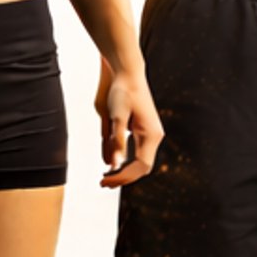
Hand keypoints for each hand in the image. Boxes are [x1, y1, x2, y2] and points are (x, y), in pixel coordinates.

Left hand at [96, 57, 162, 186]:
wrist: (128, 73)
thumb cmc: (122, 92)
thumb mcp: (116, 116)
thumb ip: (116, 140)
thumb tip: (114, 163)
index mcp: (150, 135)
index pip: (140, 166)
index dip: (123, 177)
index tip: (106, 181)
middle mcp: (153, 136)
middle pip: (142, 167)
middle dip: (124, 177)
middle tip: (103, 183)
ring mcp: (150, 133)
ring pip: (140, 161)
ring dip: (124, 171)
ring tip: (106, 178)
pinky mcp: (143, 129)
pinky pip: (137, 152)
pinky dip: (126, 161)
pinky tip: (112, 163)